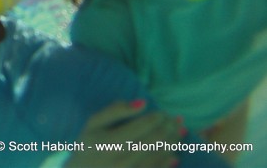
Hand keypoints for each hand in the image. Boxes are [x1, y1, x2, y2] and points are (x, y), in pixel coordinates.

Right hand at [66, 100, 184, 167]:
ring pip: (161, 156)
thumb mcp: (93, 123)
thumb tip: (143, 103)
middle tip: (174, 120)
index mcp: (111, 142)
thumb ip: (115, 110)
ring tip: (178, 133)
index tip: (163, 113)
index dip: (158, 118)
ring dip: (173, 143)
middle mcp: (123, 159)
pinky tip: (174, 154)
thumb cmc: (88, 145)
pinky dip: (169, 162)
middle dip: (169, 128)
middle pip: (156, 140)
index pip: (143, 126)